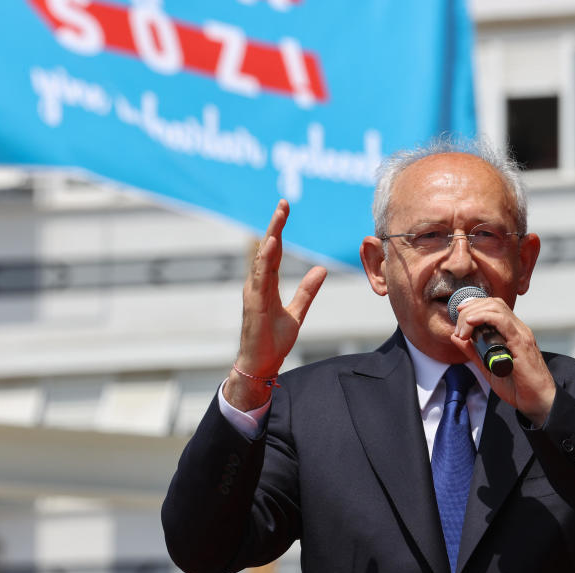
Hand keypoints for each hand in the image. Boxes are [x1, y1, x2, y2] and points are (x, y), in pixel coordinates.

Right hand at [225, 200, 326, 410]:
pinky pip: (261, 278)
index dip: (278, 230)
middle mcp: (257, 285)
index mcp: (266, 285)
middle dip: (275, 226)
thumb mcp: (296, 313)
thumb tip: (320, 269)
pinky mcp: (255, 304)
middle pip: (267, 249)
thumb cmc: (273, 341)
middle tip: (284, 204)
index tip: (285, 210)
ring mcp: (254, 293)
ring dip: (271, 237)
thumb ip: (307, 291)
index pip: (273, 252)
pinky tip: (271, 245)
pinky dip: (265, 260)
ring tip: (279, 217)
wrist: (260, 365)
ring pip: (263, 259)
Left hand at [450, 297, 555, 424]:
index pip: (493, 307)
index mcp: (512, 333)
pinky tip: (471, 322)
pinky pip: (502, 321)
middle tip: (458, 326)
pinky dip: (484, 317)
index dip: (474, 305)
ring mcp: (521, 335)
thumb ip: (472, 352)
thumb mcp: (487, 367)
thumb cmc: (518, 387)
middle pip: (493, 304)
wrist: (538, 401)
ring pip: (496, 308)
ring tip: (462, 328)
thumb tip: (456, 337)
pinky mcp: (521, 343)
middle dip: (470, 308)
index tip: (459, 315)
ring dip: (474, 313)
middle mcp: (518, 330)